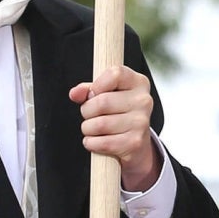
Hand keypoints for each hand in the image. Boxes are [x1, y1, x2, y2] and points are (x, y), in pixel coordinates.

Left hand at [71, 65, 160, 190]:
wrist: (135, 142)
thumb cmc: (118, 113)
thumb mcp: (105, 94)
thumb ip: (88, 90)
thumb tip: (75, 93)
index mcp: (138, 82)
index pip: (115, 74)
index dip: (96, 85)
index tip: (94, 94)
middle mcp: (143, 101)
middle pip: (102, 101)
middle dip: (87, 111)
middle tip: (90, 115)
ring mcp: (141, 122)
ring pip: (99, 124)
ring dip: (88, 129)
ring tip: (94, 129)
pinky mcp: (135, 143)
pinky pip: (102, 143)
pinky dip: (92, 143)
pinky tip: (97, 141)